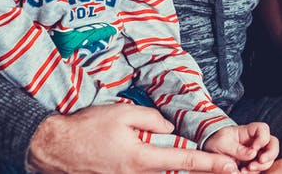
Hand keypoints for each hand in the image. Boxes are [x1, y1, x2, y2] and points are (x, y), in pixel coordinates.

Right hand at [26, 104, 238, 173]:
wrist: (53, 148)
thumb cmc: (86, 128)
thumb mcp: (122, 113)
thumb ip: (152, 120)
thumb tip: (169, 128)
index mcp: (141, 157)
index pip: (184, 160)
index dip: (209, 163)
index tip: (229, 167)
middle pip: (173, 172)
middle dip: (196, 169)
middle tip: (222, 167)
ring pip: (157, 173)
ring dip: (172, 166)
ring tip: (184, 159)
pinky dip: (153, 167)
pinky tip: (149, 156)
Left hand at [203, 122, 278, 171]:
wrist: (209, 150)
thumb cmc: (216, 142)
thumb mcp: (223, 144)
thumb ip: (238, 149)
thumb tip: (253, 154)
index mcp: (249, 131)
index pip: (263, 129)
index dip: (263, 138)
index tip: (255, 148)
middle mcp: (256, 142)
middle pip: (272, 144)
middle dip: (269, 155)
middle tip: (258, 162)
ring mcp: (256, 153)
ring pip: (268, 159)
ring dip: (260, 166)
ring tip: (245, 170)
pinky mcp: (253, 164)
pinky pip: (260, 169)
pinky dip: (254, 172)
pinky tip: (243, 172)